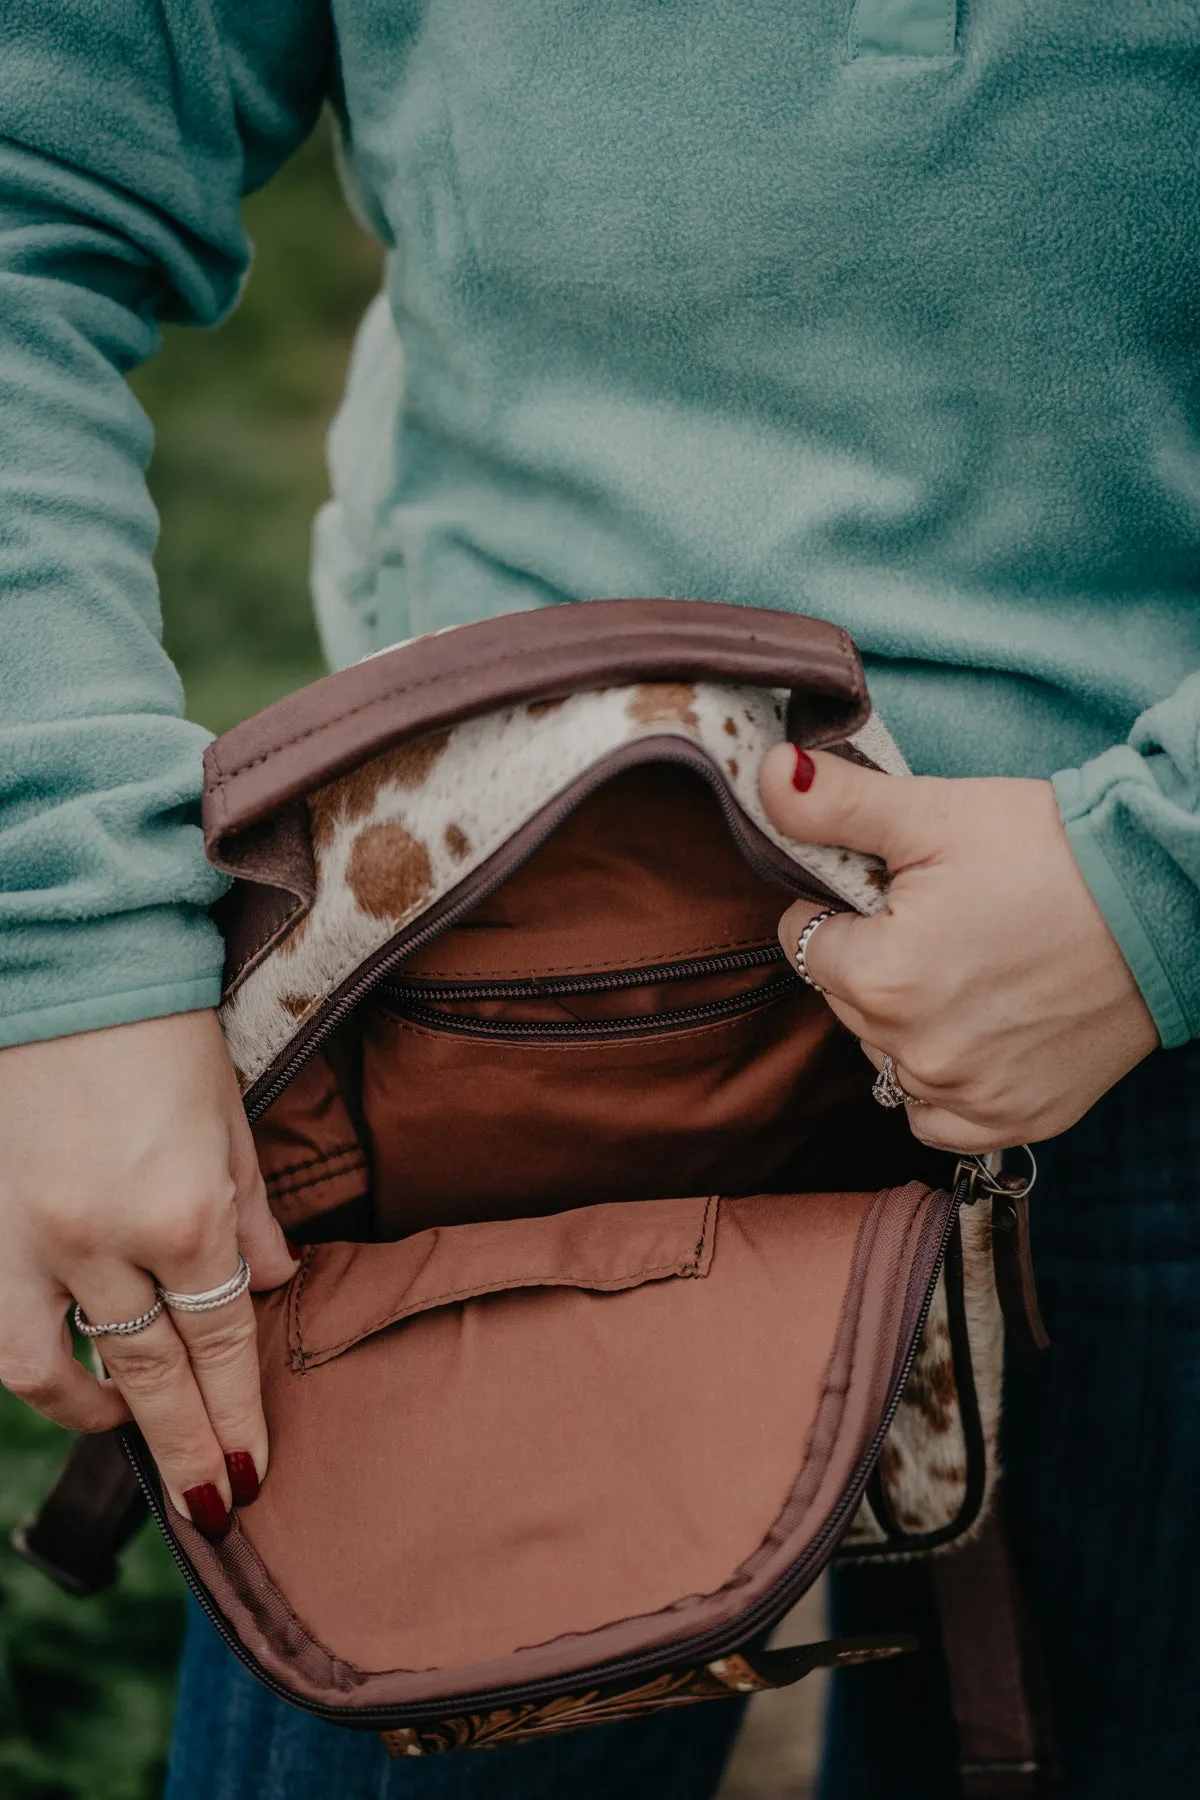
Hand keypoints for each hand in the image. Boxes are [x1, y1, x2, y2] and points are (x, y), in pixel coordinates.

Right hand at [0, 1011, 296, 1535]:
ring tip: (138, 1436)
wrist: (70, 971)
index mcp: (186, 1212)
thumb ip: (253, 1215)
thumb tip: (276, 1286)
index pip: (220, 1344)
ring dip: (102, 1419)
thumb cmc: (163, 1036)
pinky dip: (34, 1370)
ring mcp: (33, 1239)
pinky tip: (66, 1377)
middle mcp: (107, 1241)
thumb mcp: (231, 1121)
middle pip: (153, 1376)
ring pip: (57, 1371)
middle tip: (215, 1503)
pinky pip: (2, 1331)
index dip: (237, 1415)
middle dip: (188, 1447)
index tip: (250, 1471)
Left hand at [758, 745, 1158, 1151]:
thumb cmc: (1050, 850)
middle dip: (872, 959)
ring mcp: (967, 1094)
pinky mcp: (1016, 1118)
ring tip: (971, 965)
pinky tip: (974, 1032)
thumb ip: (832, 805)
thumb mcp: (933, 813)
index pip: (804, 941)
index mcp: (881, 977)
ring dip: (905, 1020)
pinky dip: (942, 1083)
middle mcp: (916, 1051)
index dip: (841, 907)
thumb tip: (765, 774)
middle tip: (942, 919)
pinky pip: (936, 1117)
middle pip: (844, 1000)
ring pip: (885, 1056)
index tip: (893, 889)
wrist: (1164, 898)